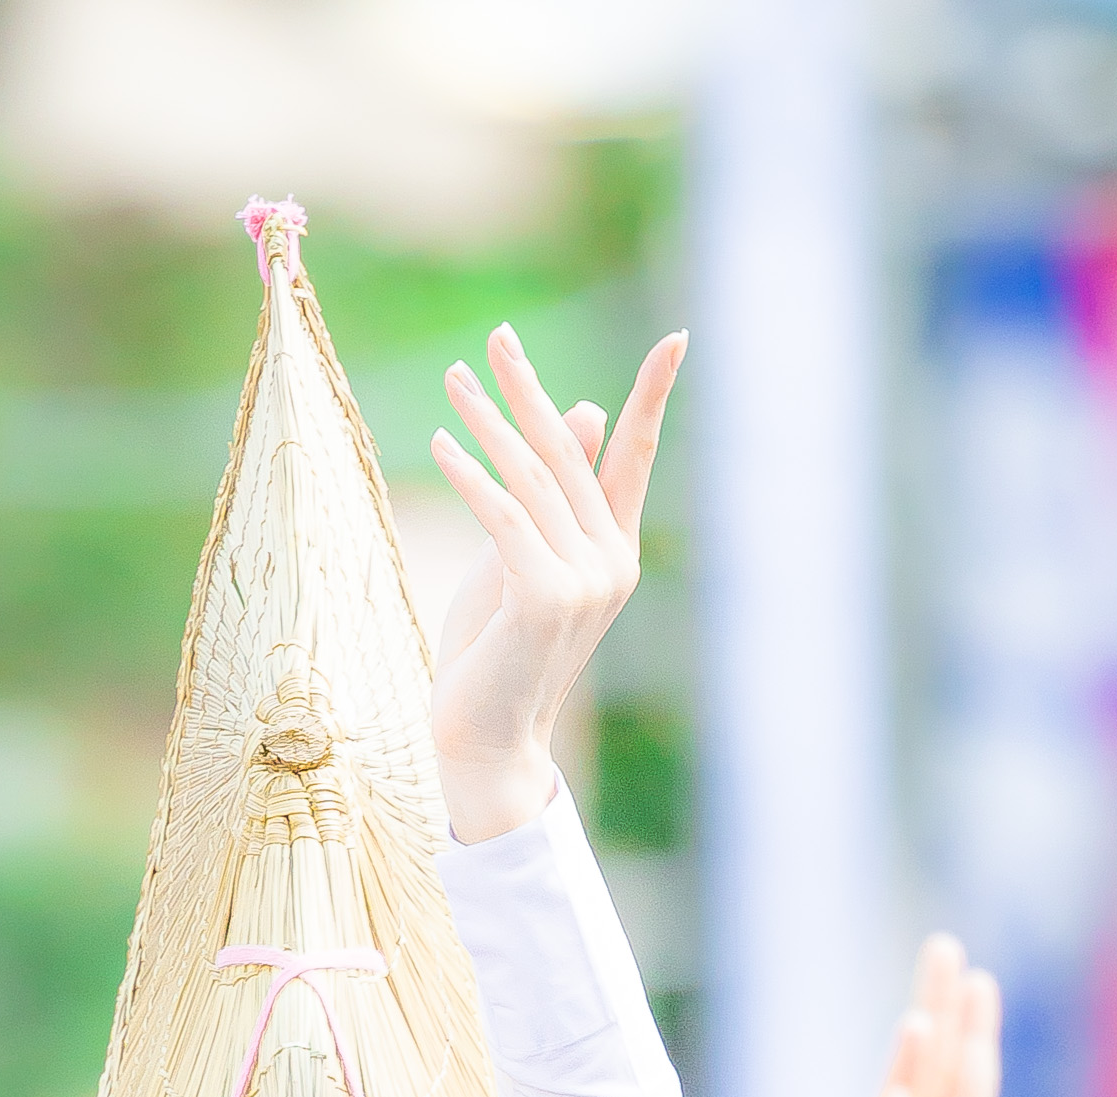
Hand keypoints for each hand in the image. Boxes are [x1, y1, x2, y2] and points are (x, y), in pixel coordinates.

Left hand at [431, 323, 685, 843]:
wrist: (484, 739)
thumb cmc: (495, 653)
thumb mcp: (521, 559)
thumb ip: (548, 494)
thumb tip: (583, 412)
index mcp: (615, 552)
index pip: (636, 460)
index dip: (654, 399)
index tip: (675, 340)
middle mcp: (613, 563)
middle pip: (570, 457)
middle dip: (532, 392)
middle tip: (499, 337)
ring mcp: (586, 583)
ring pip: (533, 482)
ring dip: (488, 425)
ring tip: (453, 380)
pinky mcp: (548, 597)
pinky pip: (505, 518)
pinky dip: (471, 476)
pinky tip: (441, 443)